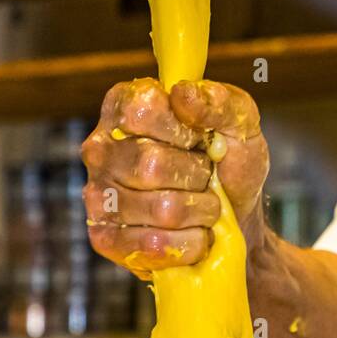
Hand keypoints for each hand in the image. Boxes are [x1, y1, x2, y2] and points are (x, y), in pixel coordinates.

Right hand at [81, 76, 269, 277]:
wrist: (235, 215)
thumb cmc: (230, 160)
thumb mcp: (239, 122)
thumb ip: (217, 101)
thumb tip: (182, 92)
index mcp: (125, 105)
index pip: (143, 111)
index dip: (184, 130)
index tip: (200, 138)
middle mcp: (101, 147)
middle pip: (151, 164)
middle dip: (197, 174)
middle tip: (206, 175)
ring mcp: (98, 194)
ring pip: (160, 208)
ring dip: (199, 210)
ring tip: (203, 203)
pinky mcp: (104, 238)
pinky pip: (153, 245)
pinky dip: (190, 243)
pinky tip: (194, 233)